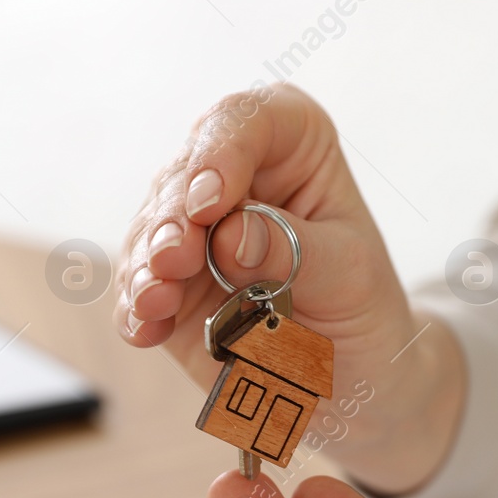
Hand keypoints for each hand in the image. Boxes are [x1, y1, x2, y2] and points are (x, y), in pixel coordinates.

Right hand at [116, 84, 463, 493]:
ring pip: (151, 231)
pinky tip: (144, 328)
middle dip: (173, 219)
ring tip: (155, 301)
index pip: (249, 120)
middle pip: (185, 176)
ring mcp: (192, 231)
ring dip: (147, 266)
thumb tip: (229, 233)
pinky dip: (137, 308)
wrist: (351, 376)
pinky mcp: (167, 285)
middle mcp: (232, 176)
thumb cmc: (360, 305)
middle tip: (175, 258)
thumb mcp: (349, 275)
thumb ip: (294, 251)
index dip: (223, 152)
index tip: (213, 201)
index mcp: (290, 146)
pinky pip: (138, 289)